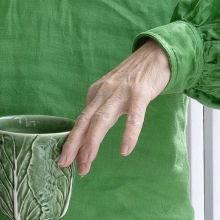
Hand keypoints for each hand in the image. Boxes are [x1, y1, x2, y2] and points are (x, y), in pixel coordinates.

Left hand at [60, 42, 172, 173]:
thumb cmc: (134, 77)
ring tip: (87, 161)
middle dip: (74, 145)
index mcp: (96, 94)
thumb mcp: (112, 91)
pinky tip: (125, 149)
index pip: (80, 121)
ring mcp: (121, 92)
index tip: (64, 161)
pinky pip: (134, 116)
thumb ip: (102, 108)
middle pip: (85, 121)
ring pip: (102, 119)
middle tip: (66, 165)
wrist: (155, 54)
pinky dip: (129, 133)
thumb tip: (90, 133)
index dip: (72, 141)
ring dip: (92, 141)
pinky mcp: (140, 93)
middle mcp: (104, 92)